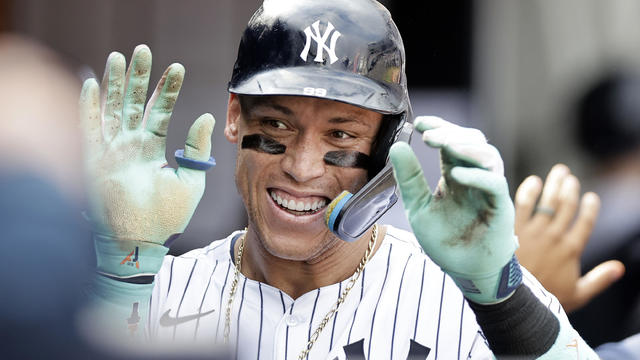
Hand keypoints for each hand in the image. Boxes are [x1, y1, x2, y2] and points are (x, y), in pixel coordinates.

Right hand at [79, 45, 214, 243]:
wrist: (141, 241)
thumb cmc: (167, 217)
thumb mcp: (191, 180)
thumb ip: (197, 148)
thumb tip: (207, 116)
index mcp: (151, 149)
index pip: (159, 111)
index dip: (168, 89)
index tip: (178, 67)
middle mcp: (129, 146)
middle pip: (133, 103)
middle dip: (139, 77)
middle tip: (145, 50)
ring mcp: (110, 151)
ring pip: (111, 108)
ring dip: (114, 83)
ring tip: (121, 57)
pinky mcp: (94, 160)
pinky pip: (88, 128)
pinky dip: (88, 106)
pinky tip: (92, 83)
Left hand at [389, 116, 518, 303]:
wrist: (464, 271)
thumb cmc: (445, 240)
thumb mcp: (418, 207)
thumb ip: (409, 179)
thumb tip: (398, 146)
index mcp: (455, 174)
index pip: (451, 140)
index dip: (439, 127)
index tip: (419, 123)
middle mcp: (474, 177)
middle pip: (472, 141)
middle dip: (450, 132)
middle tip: (428, 134)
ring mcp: (489, 191)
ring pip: (489, 156)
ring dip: (467, 147)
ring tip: (445, 145)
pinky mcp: (501, 208)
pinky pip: (495, 185)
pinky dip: (477, 176)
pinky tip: (456, 174)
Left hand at [514, 164, 624, 311]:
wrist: (512, 298)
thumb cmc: (544, 296)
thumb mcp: (577, 294)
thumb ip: (599, 280)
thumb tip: (619, 268)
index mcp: (570, 250)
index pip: (585, 222)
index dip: (590, 207)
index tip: (591, 197)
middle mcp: (554, 236)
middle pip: (566, 205)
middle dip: (570, 188)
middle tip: (570, 178)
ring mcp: (533, 230)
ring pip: (548, 200)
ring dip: (555, 184)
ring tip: (559, 172)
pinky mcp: (514, 228)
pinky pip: (523, 204)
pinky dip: (529, 190)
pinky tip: (534, 181)